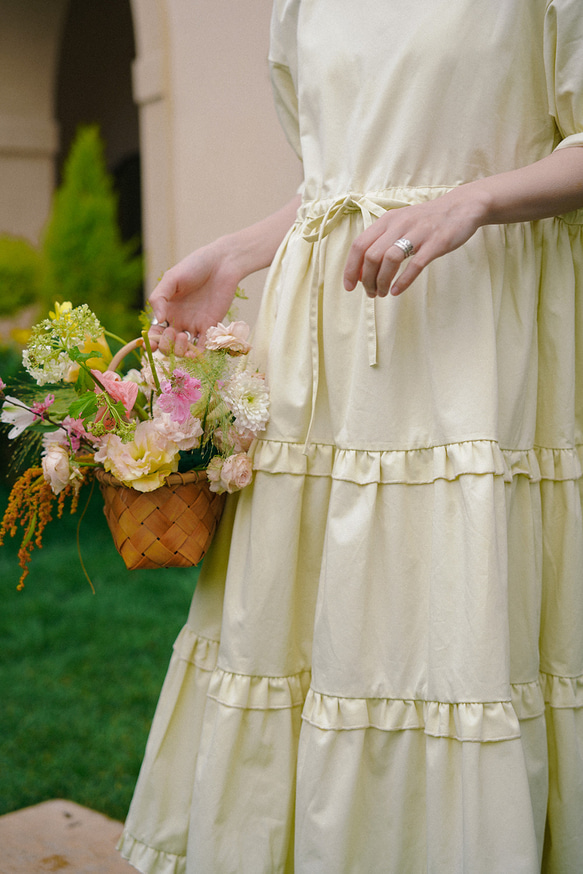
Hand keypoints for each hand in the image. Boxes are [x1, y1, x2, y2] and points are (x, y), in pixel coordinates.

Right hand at [149, 238, 240, 353]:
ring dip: (181, 351)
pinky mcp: (211, 327)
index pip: (155, 333)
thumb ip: (159, 298)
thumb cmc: (194, 266)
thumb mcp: (171, 278)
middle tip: (173, 333)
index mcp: (166, 310)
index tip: (152, 343)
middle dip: (167, 346)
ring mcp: (195, 325)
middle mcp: (179, 321)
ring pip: (184, 350)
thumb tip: (157, 319)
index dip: (152, 342)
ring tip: (184, 337)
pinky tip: (195, 352)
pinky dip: (198, 354)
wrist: (222, 263)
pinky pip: (203, 347)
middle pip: (168, 345)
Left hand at [343, 186, 485, 297]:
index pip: (359, 245)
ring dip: (382, 281)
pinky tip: (397, 291)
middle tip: (372, 293)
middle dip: (367, 280)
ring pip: (389, 260)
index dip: (351, 268)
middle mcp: (399, 224)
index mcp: (387, 220)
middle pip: (371, 256)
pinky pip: (415, 264)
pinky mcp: (435, 243)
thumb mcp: (400, 224)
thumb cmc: (427, 221)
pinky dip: (403, 281)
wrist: (462, 207)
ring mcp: (418, 233)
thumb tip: (362, 271)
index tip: (350, 286)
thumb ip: (381, 242)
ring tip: (383, 293)